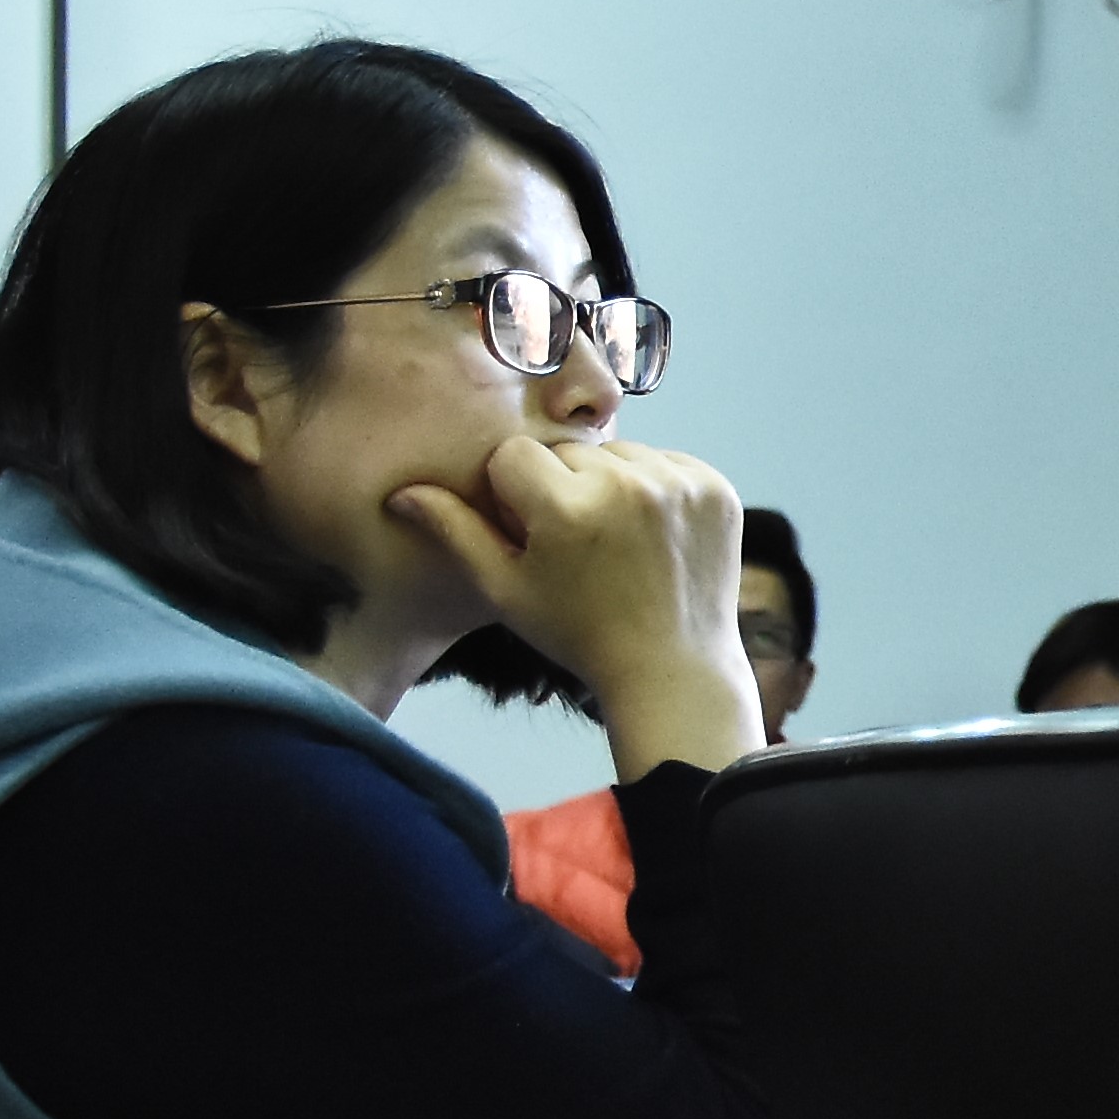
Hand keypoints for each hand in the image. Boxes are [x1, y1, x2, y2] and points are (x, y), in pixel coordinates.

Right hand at [391, 435, 762, 778]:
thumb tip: (402, 493)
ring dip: (609, 481)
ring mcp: (679, 483)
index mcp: (567, 508)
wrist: (673, 667)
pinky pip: (667, 460)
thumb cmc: (578, 634)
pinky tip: (650, 533)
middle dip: (561, 486)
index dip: (512, 494)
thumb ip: (455, 533)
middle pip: (567, 451)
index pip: (513, 455)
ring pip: (618, 451)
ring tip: (614, 539)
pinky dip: (655, 485)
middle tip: (575, 543)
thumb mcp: (506, 590)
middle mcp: (626, 484)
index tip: (530, 533)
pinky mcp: (716, 487)